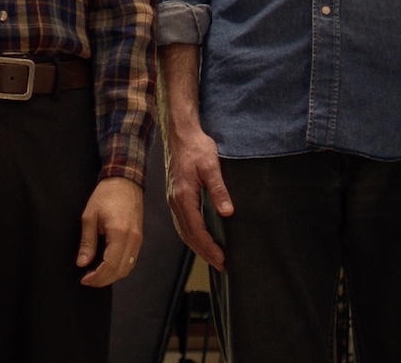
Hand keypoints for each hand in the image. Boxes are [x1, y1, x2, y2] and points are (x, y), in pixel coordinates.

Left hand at [77, 177, 143, 286]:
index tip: (84, 279)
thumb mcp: (89, 217)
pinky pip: (131, 260)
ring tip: (96, 275)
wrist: (125, 181)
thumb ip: (87, 242)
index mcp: (120, 233)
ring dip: (112, 276)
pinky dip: (120, 268)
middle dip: (103, 280)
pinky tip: (107, 266)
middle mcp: (133, 240)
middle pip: (120, 271)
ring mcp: (138, 240)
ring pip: (128, 268)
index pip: (110, 265)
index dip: (97, 277)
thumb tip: (82, 263)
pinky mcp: (139, 238)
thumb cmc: (105, 196)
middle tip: (87, 280)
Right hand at [163, 119, 232, 269]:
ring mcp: (173, 199)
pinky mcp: (175, 196)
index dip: (208, 247)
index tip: (221, 258)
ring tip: (212, 257)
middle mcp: (175, 201)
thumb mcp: (211, 166)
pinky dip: (191, 235)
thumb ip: (218, 190)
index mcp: (183, 196)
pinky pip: (182, 222)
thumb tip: (227, 212)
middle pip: (188, 235)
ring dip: (197, 246)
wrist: (181, 134)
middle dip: (204, 252)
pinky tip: (200, 238)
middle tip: (220, 265)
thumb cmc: (196, 147)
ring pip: (183, 230)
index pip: (196, 230)